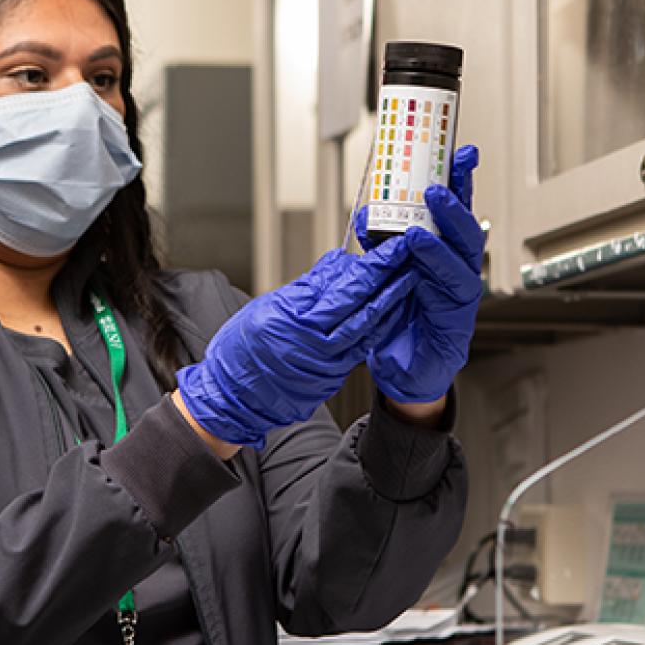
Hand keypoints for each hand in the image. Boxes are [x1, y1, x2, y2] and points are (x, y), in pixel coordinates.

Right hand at [176, 238, 415, 448]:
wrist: (231, 398)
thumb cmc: (240, 351)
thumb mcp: (267, 308)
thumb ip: (308, 286)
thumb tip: (339, 262)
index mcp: (294, 319)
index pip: (344, 286)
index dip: (373, 266)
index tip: (393, 247)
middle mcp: (313, 343)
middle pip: (362, 305)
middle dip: (389, 278)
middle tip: (412, 255)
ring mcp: (325, 364)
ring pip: (366, 329)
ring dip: (391, 303)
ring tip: (409, 279)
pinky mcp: (330, 379)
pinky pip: (360, 348)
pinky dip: (377, 328)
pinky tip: (391, 313)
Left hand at [354, 145, 483, 403]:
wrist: (402, 374)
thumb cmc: (396, 323)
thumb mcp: (382, 277)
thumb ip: (379, 247)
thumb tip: (367, 214)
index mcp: (442, 256)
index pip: (451, 212)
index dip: (457, 180)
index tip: (458, 148)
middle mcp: (457, 270)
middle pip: (465, 223)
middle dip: (460, 191)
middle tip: (448, 163)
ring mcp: (461, 294)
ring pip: (465, 250)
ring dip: (447, 221)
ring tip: (430, 197)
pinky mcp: (458, 319)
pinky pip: (453, 285)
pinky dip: (436, 261)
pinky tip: (419, 244)